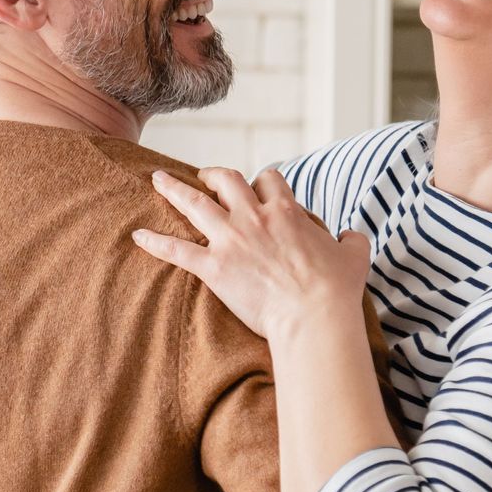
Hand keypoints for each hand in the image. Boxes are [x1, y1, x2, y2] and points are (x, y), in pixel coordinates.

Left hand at [133, 167, 371, 341]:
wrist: (313, 317)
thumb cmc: (336, 289)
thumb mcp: (354, 255)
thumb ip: (351, 239)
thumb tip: (350, 236)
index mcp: (286, 211)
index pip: (268, 180)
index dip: (261, 182)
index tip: (257, 188)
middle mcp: (254, 217)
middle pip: (226, 180)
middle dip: (213, 174)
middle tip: (204, 175)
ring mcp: (231, 240)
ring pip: (195, 204)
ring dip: (173, 189)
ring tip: (157, 179)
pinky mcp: (213, 267)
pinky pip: (177, 250)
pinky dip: (155, 242)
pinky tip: (137, 236)